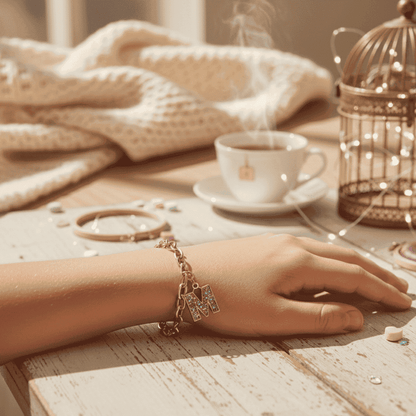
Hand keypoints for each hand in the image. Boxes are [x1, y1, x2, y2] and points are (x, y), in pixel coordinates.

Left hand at [184, 234, 411, 335]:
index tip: (403, 301)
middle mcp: (292, 244)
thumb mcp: (272, 317)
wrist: (178, 276)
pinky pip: (307, 249)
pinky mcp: (263, 243)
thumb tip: (357, 317)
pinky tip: (326, 268)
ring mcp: (276, 240)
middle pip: (344, 256)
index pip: (353, 275)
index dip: (381, 290)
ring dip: (352, 264)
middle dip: (374, 272)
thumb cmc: (222, 299)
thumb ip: (318, 317)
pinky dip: (328, 260)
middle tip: (398, 287)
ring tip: (370, 277)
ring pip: (326, 250)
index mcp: (299, 262)